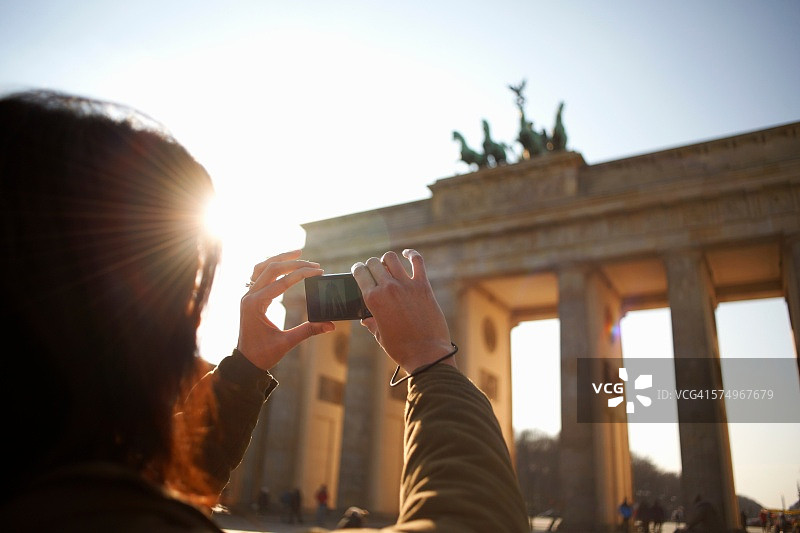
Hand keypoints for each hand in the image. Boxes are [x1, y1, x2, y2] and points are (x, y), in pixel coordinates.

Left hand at [237, 250, 333, 369]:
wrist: (245, 362)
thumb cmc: (263, 354)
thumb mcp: (286, 343)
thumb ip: (308, 331)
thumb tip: (330, 325)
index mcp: (255, 305)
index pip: (281, 282)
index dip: (302, 274)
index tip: (318, 271)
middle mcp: (249, 296)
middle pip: (271, 269)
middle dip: (294, 263)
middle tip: (314, 263)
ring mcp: (247, 295)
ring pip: (262, 267)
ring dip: (280, 259)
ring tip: (298, 252)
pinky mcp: (250, 297)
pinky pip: (259, 274)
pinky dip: (272, 267)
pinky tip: (284, 265)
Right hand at [351, 249, 452, 372]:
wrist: (427, 354)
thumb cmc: (401, 349)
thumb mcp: (380, 336)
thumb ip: (371, 323)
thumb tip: (365, 318)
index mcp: (373, 299)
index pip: (360, 272)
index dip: (357, 269)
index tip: (359, 270)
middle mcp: (388, 288)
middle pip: (374, 263)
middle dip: (371, 265)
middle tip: (374, 271)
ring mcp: (407, 285)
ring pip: (392, 258)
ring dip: (387, 260)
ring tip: (388, 266)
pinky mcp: (423, 286)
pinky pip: (417, 261)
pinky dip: (411, 255)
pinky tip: (407, 254)